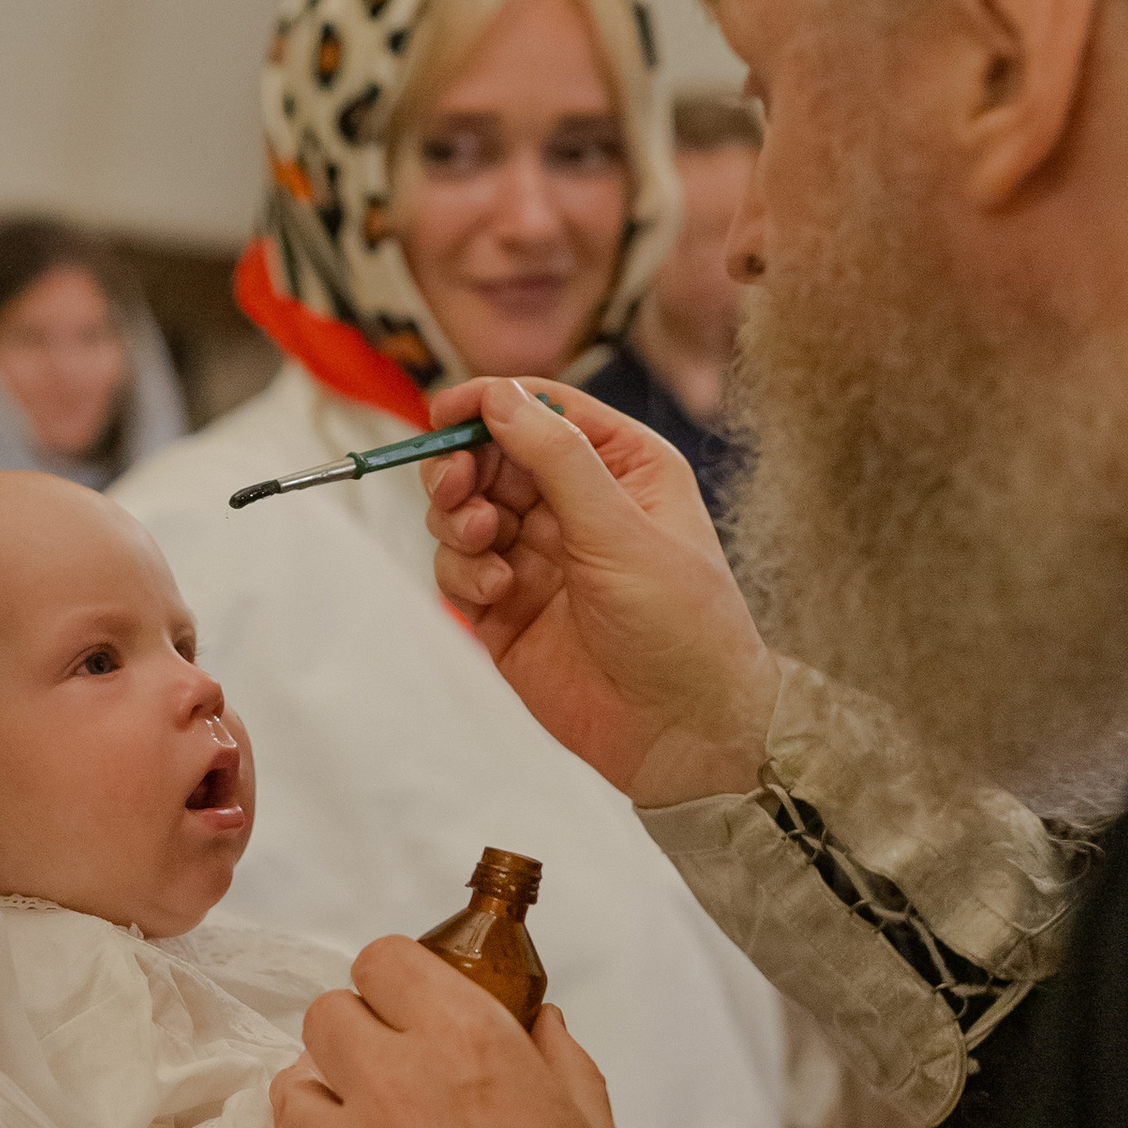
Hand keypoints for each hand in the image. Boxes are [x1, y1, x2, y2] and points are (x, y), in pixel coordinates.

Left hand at [272, 938, 668, 1127]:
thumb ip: (557, 1063)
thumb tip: (539, 1026)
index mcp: (469, 1044)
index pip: (386, 962)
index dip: (401, 982)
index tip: (419, 1006)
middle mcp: (395, 1083)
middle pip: (329, 1013)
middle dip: (362, 1032)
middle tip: (398, 1068)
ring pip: (293, 1083)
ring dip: (326, 1093)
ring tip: (368, 1127)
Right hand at [422, 374, 777, 804]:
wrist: (681, 732)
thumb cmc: (683, 626)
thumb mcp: (622, 529)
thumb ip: (557, 458)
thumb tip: (500, 395)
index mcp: (622, 467)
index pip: (542, 411)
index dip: (490, 404)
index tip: (444, 414)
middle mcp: (576, 505)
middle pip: (491, 456)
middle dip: (464, 467)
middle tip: (455, 488)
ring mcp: (537, 557)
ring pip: (465, 511)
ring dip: (458, 520)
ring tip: (484, 543)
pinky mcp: (506, 610)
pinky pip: (459, 570)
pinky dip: (463, 574)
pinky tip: (496, 594)